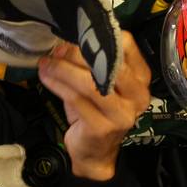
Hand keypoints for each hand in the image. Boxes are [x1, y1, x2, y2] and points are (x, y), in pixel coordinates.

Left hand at [38, 32, 151, 180]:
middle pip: (108, 63)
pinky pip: (76, 100)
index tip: (77, 34)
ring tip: (45, 63)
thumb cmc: (97, 111)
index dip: (100, 36)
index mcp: (140, 78)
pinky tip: (46, 78)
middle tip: (57, 50)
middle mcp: (137, 95)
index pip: (127, 45)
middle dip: (78, 53)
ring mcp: (121, 113)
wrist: (95, 152)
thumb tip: (64, 41)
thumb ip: (87, 62)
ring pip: (89, 83)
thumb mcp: (96, 83)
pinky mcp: (102, 127)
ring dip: (63, 70)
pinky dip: (58, 85)